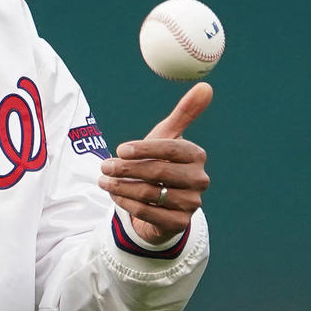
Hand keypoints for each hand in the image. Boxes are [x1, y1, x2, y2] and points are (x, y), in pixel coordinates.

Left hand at [98, 83, 211, 243]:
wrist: (162, 201)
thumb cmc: (161, 161)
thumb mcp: (167, 136)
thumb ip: (184, 112)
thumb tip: (206, 86)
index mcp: (196, 155)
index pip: (170, 149)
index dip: (144, 149)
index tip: (120, 149)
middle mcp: (199, 180)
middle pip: (158, 172)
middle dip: (127, 169)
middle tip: (104, 166)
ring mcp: (191, 203)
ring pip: (150, 194)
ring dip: (121, 187)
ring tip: (103, 180)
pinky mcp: (179, 224)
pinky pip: (148, 213)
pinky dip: (127, 204)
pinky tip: (115, 195)